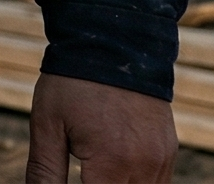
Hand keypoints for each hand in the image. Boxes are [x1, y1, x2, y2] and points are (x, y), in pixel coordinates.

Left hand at [29, 72, 174, 182]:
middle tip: (82, 170)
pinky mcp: (169, 151)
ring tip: (94, 167)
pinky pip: (157, 183)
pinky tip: (112, 167)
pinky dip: (135, 183)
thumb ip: (44, 173)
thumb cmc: (73, 84)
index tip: (75, 176)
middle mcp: (144, 166)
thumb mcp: (46, 126)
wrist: (113, 43)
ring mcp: (162, 159)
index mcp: (112, 162)